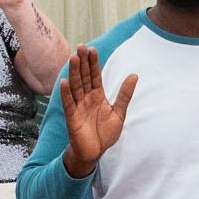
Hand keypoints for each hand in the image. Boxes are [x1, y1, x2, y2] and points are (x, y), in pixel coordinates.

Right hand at [58, 46, 134, 175]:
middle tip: (81, 46)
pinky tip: (64, 81)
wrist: (95, 152)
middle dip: (82, 62)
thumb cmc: (105, 133)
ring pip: (75, 86)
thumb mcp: (119, 112)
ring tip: (73, 58)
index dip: (93, 63)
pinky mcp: (72, 118)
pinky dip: (66, 93)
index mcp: (98, 96)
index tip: (92, 49)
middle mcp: (86, 98)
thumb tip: (134, 75)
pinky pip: (68, 103)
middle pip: (84, 77)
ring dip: (74, 73)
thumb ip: (124, 94)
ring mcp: (78, 107)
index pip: (95, 75)